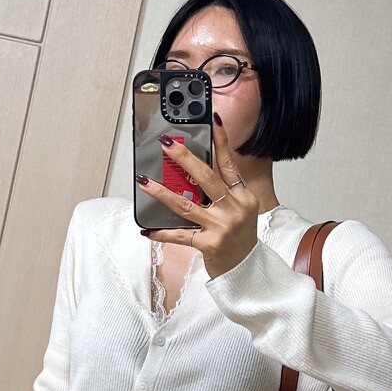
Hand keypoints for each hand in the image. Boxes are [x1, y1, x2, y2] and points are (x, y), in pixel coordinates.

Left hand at [135, 114, 259, 278]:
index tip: (212, 119)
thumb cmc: (239, 237)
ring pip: (186, 205)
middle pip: (206, 178)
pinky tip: (146, 228)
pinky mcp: (208, 244)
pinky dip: (162, 232)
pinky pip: (179, 235)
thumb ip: (222, 191)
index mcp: (243, 197)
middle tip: (167, 145)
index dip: (221, 141)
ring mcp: (221, 227)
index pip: (229, 163)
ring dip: (162, 192)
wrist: (246, 270)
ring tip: (144, 181)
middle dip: (184, 159)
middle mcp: (234, 209)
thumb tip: (193, 169)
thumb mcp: (239, 210)